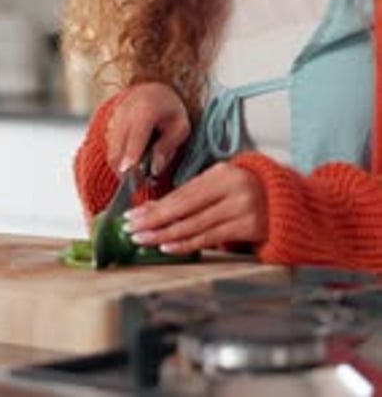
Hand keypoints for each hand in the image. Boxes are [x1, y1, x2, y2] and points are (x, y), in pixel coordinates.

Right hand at [106, 82, 190, 176]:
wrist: (154, 92)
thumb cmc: (170, 111)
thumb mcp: (180, 128)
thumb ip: (167, 148)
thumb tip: (154, 170)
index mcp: (146, 109)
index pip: (135, 137)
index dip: (131, 157)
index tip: (131, 174)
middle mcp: (125, 111)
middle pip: (118, 146)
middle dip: (125, 169)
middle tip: (139, 183)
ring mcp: (114, 116)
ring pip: (111, 149)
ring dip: (121, 166)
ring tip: (137, 173)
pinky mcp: (109, 123)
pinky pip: (110, 146)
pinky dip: (118, 158)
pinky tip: (131, 161)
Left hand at [123, 162, 267, 250]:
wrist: (287, 202)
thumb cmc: (247, 192)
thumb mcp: (222, 185)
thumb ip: (194, 195)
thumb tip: (156, 210)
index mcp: (222, 173)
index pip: (182, 193)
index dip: (156, 205)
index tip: (134, 215)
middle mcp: (232, 189)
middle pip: (185, 208)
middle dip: (154, 221)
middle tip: (131, 230)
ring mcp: (242, 208)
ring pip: (194, 225)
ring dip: (165, 235)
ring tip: (144, 240)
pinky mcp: (249, 228)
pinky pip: (210, 238)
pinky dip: (186, 244)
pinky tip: (167, 247)